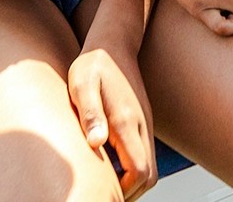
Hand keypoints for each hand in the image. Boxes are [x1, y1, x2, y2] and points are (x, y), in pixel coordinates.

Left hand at [68, 46, 155, 200]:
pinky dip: (131, 170)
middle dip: (130, 192)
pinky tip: (108, 165)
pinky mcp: (141, 123)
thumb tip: (96, 142)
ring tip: (104, 182)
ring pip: (149, 168)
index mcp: (126, 121)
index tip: (101, 191)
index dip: (123, 189)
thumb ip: (90, 114)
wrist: (114, 44)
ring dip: (131, 181)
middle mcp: (141, 126)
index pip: (139, 171)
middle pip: (149, 176)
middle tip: (103, 193)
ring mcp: (144, 125)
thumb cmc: (93, 65)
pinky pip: (143, 156)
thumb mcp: (82, 85)